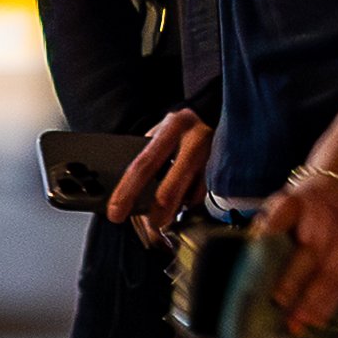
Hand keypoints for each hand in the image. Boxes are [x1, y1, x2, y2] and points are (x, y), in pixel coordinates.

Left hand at [107, 108, 212, 240]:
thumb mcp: (163, 129)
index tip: (116, 212)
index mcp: (172, 128)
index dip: (127, 191)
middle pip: (170, 189)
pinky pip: (202, 195)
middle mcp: (194, 142)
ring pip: (189, 197)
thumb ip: (149, 151)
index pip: (144, 164)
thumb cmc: (184, 125)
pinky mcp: (222, 170)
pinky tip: (182, 203)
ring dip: (174, 211)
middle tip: (148, 226)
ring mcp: (211, 158)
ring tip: (163, 218)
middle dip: (156, 214)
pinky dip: (189, 203)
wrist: (220, 112)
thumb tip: (128, 186)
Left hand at [257, 173, 337, 336]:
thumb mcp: (282, 205)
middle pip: (314, 248)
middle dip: (296, 278)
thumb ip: (267, 229)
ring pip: (334, 269)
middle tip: (279, 302)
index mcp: (301, 199)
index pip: (287, 212)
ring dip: (316, 299)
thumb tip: (249, 261)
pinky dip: (332, 302)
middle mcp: (328, 213)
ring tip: (300, 322)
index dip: (276, 228)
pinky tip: (319, 320)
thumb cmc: (303, 206)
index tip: (263, 247)